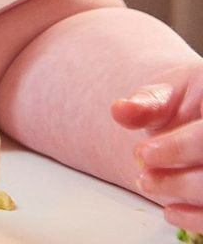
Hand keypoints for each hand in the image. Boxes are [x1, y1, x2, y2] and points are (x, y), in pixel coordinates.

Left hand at [113, 60, 202, 234]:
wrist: (199, 115)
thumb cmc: (184, 104)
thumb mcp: (165, 96)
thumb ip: (146, 103)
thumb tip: (120, 110)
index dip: (177, 148)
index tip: (142, 153)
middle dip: (178, 178)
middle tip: (142, 175)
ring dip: (182, 193)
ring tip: (146, 183)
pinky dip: (197, 218)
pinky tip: (170, 211)